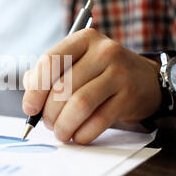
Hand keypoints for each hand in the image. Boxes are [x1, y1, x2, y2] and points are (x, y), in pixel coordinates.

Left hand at [22, 28, 161, 143]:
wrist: (146, 79)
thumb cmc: (101, 72)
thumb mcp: (77, 63)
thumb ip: (50, 74)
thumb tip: (29, 96)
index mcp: (83, 39)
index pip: (50, 61)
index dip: (35, 89)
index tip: (30, 108)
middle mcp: (102, 52)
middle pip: (63, 87)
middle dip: (49, 113)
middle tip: (48, 124)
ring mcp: (118, 73)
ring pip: (80, 104)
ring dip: (64, 125)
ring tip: (61, 132)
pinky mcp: (129, 96)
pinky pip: (99, 120)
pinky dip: (83, 133)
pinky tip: (79, 136)